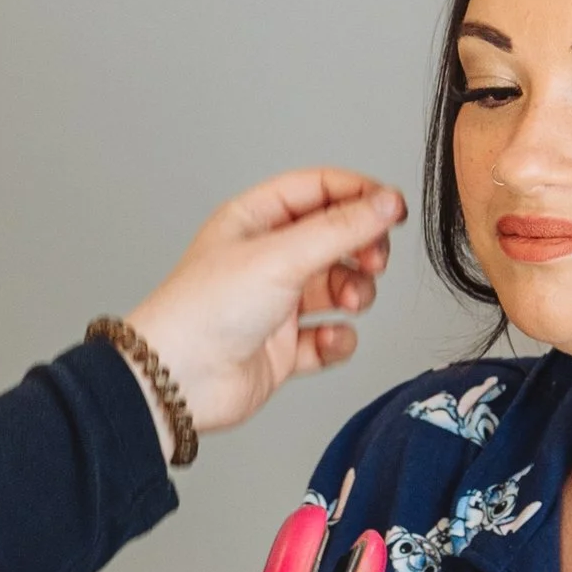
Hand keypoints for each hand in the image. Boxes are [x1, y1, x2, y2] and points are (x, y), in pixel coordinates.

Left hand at [123, 169, 406, 442]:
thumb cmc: (205, 310)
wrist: (178, 380)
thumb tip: (387, 203)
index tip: (392, 209)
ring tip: (350, 303)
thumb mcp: (281, 255)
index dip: (359, 194)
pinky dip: (338, 339)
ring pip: (338, 287)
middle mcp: (266, 259)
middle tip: (374, 260)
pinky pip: (329, 337)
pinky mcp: (284, 348)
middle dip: (362, 248)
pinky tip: (327, 340)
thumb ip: (341, 229)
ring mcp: (275, 304)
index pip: (319, 190)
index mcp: (255, 220)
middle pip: (335, 239)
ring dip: (355, 293)